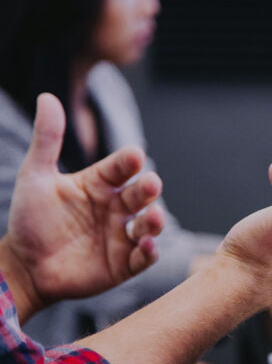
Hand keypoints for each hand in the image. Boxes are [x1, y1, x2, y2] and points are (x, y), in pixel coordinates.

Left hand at [0, 93, 164, 320]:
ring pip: (148, 225)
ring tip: (153, 218)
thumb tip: (47, 97)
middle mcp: (116, 208)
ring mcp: (122, 236)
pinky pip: (143, 257)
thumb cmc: (30, 220)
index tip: (134, 155)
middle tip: (151, 184)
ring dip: (155, 221)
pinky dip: (150, 252)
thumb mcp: (35, 177)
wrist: (24, 267)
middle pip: (140, 195)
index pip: (121, 168)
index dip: (129, 162)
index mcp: (100, 185)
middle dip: (148, 189)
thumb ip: (47, 140)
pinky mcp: (124, 264)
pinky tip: (147, 245)